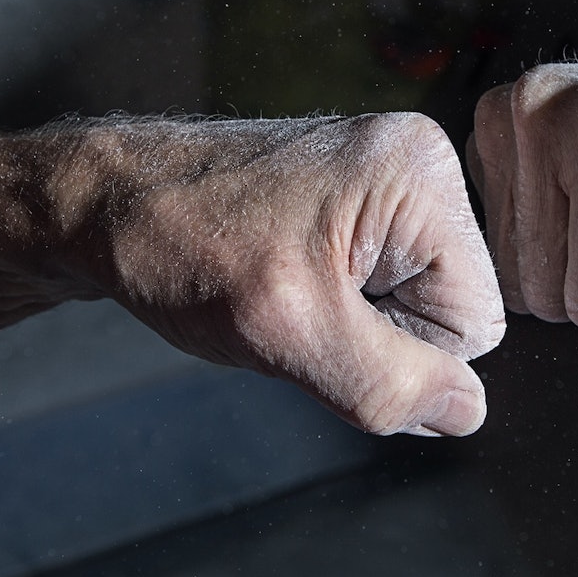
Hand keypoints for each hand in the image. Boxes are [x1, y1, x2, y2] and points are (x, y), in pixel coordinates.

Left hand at [61, 114, 505, 435]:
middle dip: (374, 340)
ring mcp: (387, 180)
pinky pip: (382, 288)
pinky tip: (285, 282)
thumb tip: (465, 410)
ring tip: (284, 290)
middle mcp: (416, 165)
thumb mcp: (287, 333)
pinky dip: (335, 307)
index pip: (478, 323)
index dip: (401, 356)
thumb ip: (389, 384)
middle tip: (296, 307)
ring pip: (414, 310)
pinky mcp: (359, 199)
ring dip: (350, 328)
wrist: (99, 204)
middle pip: (451, 314)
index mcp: (419, 177)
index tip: (321, 322)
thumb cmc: (175, 242)